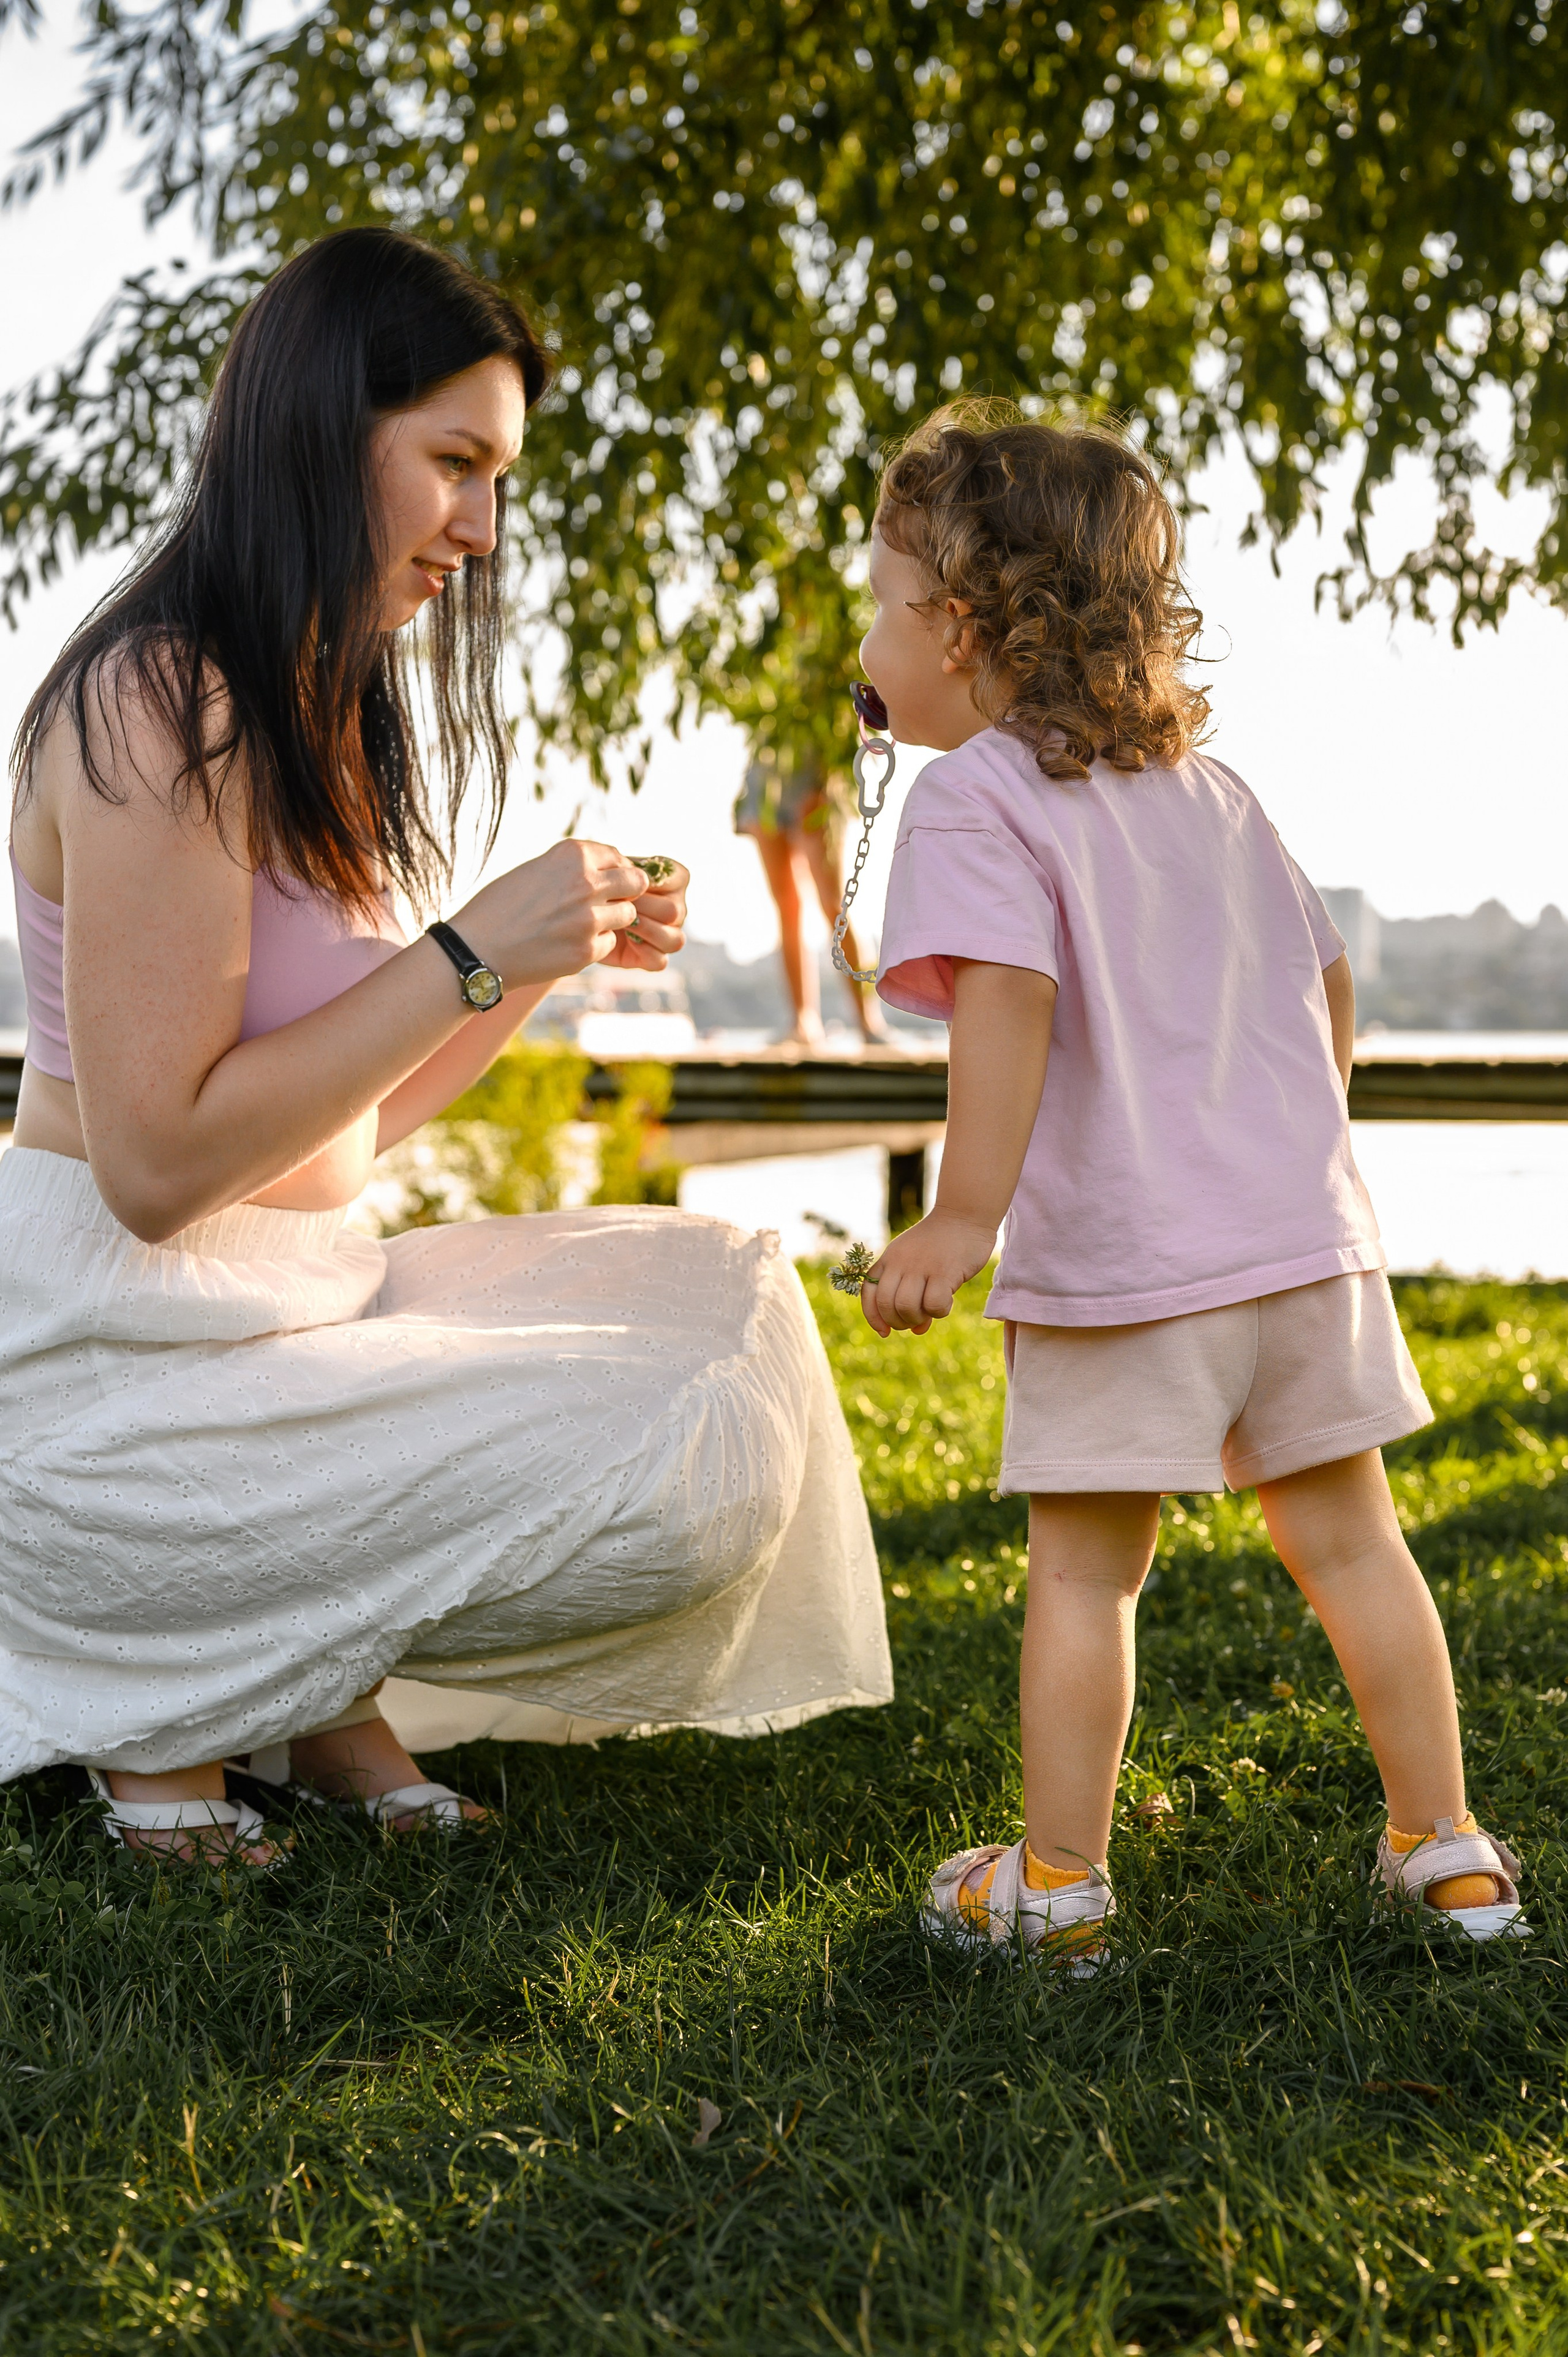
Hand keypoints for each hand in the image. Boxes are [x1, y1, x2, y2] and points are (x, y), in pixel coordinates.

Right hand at [450, 839, 652, 988]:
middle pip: (635, 882)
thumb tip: (608, 870)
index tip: (606, 880)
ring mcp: (589, 918)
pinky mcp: (587, 950)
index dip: (614, 870)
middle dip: (626, 892)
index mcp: (572, 855)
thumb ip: (571, 868)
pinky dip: (594, 945)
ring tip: (580, 925)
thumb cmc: (500, 907)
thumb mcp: (535, 870)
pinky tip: (567, 944)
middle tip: (611, 902)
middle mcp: (585, 882)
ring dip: (611, 920)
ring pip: (627, 916)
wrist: (476, 949)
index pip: (617, 857)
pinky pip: (608, 943)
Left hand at [600, 857, 688, 971]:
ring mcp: (670, 934)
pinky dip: (642, 952)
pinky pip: (660, 960)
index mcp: (675, 881)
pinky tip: (623, 939)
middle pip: (674, 911)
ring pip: (674, 939)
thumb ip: (627, 870)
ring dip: (645, 930)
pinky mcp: (654, 957)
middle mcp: (677, 908)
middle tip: (616, 902)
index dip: (649, 881)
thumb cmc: (600, 885)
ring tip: (620, 922)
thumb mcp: (610, 870)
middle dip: (643, 907)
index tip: (625, 881)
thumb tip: (634, 876)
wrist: (581, 911)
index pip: (679, 879)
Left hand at [860, 1210, 997, 1336]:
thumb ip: (912, 1294)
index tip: (884, 1331)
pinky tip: (947, 1302)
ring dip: (917, 1318)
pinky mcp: (943, 1272)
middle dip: (898, 1322)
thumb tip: (917, 1330)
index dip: (873, 1317)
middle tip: (915, 1321)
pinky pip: (933, 1305)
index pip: (868, 1293)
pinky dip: (939, 1312)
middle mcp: (900, 1262)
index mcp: (889, 1259)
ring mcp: (921, 1266)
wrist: (964, 1215)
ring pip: (906, 1307)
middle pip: (886, 1304)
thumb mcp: (918, 1264)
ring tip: (931, 1312)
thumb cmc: (942, 1244)